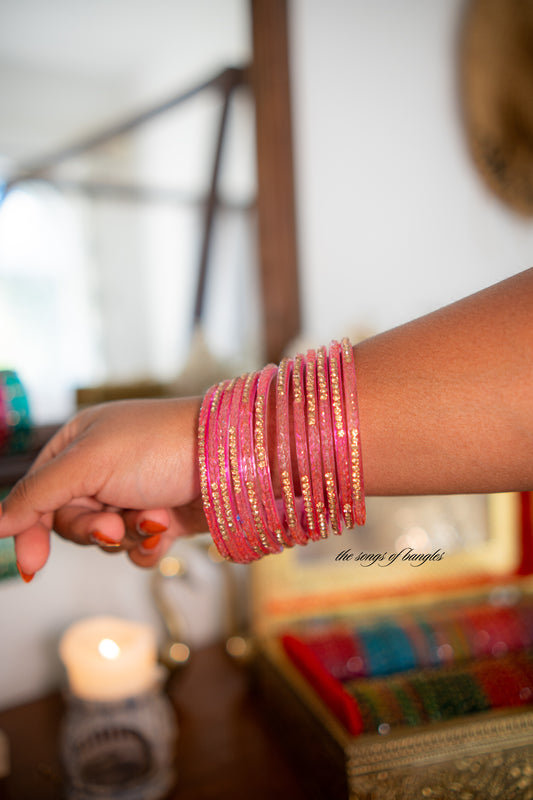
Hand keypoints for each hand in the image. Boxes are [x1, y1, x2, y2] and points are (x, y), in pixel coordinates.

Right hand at [0, 397, 205, 577]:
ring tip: (152, 516)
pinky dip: (147, 546)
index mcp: (77, 444)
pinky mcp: (160, 517)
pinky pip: (135, 549)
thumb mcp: (87, 464)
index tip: (32, 565)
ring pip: (104, 540)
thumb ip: (36, 495)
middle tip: (114, 524)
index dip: (31, 529)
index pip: (37, 494)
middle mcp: (102, 468)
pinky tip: (164, 532)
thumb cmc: (159, 445)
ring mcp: (132, 494)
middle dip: (93, 529)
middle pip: (70, 521)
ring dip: (125, 535)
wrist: (231, 458)